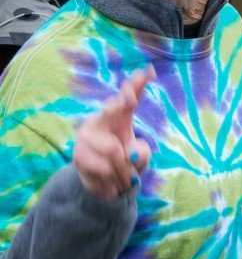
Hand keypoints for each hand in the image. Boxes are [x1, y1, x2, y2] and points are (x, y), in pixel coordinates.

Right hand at [73, 67, 155, 198]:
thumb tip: (129, 154)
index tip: (146, 74)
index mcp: (118, 118)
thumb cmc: (124, 162)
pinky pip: (104, 168)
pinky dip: (114, 179)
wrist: (104, 183)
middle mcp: (100, 121)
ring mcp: (86, 137)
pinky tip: (112, 181)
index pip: (127, 99)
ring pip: (114, 151)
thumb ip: (141, 153)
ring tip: (127, 177)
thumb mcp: (139, 155)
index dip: (136, 87)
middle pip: (111, 111)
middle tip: (132, 100)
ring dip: (125, 170)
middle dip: (122, 104)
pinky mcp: (79, 155)